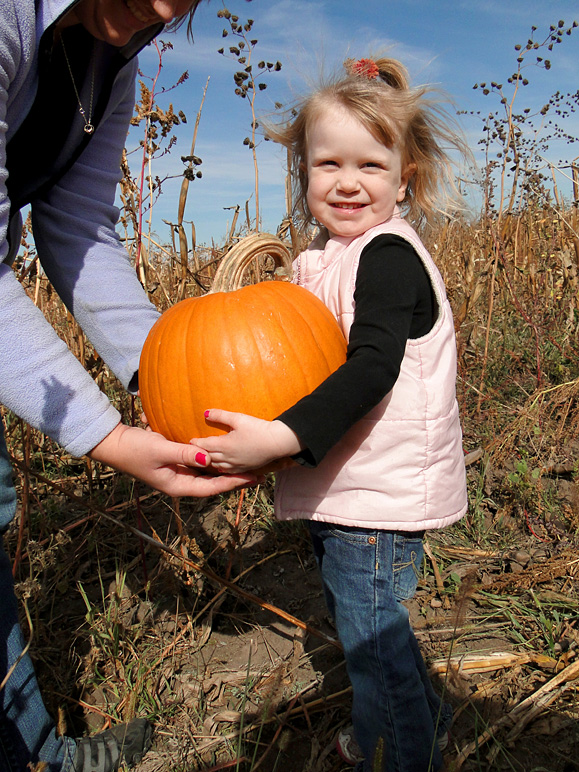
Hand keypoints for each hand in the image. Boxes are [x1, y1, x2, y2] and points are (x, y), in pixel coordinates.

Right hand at [88, 422, 256, 496]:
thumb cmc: (134, 449)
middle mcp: (180, 482)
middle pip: (213, 483)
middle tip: (258, 473)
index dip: (233, 484)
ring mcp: (178, 472)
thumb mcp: (161, 450)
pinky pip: (199, 462)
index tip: (252, 479)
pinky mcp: (176, 461)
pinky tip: (225, 453)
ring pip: (208, 473)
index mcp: (177, 486)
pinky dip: (213, 459)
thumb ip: (185, 454)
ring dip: (226, 469)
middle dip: (235, 478)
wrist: (114, 443)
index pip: (212, 488)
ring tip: (247, 465)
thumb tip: (209, 459)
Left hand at [192, 410, 302, 473]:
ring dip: (209, 461)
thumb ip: (220, 415)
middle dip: (200, 453)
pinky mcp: (244, 468)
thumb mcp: (238, 418)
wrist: (277, 442)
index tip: (189, 440)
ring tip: (204, 458)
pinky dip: (220, 468)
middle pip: (208, 457)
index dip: (195, 443)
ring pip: (216, 465)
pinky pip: (227, 471)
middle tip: (192, 450)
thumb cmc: (258, 428)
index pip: (203, 445)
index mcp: (224, 445)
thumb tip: (205, 412)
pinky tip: (220, 466)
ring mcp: (236, 465)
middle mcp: (227, 458)